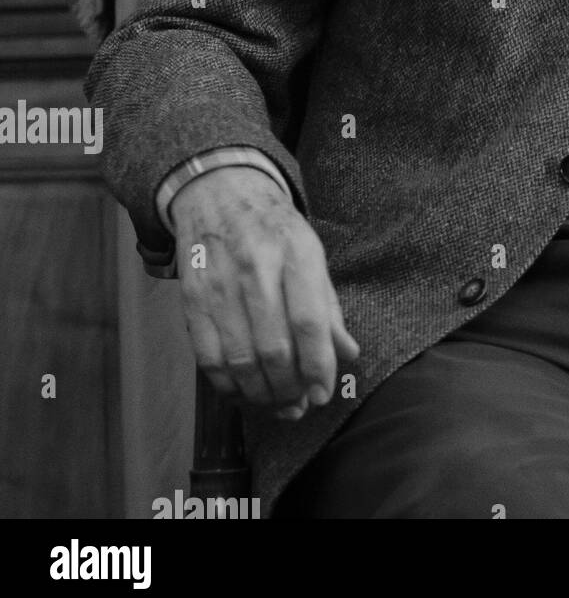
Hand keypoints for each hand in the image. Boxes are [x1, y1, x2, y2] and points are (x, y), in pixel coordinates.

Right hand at [170, 165, 359, 420]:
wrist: (219, 191)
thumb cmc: (275, 228)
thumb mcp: (312, 253)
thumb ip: (328, 306)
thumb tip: (348, 354)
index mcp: (297, 252)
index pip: (309, 321)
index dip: (318, 366)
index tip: (323, 394)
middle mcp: (257, 267)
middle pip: (273, 348)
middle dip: (290, 388)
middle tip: (300, 405)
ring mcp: (219, 284)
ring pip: (239, 359)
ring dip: (261, 394)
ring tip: (278, 404)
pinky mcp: (190, 298)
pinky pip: (208, 357)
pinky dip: (228, 386)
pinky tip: (244, 392)